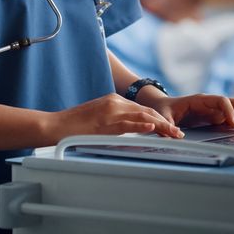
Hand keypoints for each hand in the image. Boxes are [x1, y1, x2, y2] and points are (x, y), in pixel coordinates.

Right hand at [46, 93, 181, 142]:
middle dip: (164, 122)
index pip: (142, 108)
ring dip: (160, 126)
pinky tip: (152, 127)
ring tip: (173, 133)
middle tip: (178, 133)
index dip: (158, 118)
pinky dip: (141, 125)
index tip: (169, 127)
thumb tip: (129, 127)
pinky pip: (127, 124)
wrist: (55, 125)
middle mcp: (114, 102)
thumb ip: (114, 119)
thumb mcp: (98, 117)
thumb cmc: (74, 125)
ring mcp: (109, 111)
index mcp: (113, 100)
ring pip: (141, 116)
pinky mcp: (104, 122)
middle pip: (145, 111)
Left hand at [145, 93, 233, 130]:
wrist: (163, 106)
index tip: (232, 124)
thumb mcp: (164, 116)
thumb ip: (168, 125)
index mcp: (200, 100)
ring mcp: (217, 110)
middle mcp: (212, 103)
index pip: (221, 101)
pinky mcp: (218, 118)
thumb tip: (177, 135)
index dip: (228, 111)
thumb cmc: (164, 109)